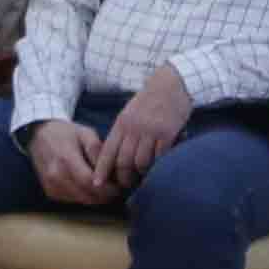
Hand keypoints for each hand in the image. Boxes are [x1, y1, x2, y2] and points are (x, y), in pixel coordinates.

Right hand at [26, 119, 109, 205]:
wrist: (39, 136)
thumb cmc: (66, 133)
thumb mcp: (86, 133)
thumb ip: (98, 151)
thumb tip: (110, 170)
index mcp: (66, 159)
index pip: (90, 182)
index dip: (107, 188)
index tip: (119, 187)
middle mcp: (56, 176)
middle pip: (86, 195)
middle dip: (105, 196)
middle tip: (116, 190)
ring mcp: (51, 186)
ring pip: (81, 201)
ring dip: (96, 198)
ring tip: (106, 188)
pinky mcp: (50, 192)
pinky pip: (72, 200)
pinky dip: (84, 197)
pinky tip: (90, 188)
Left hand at [101, 64, 194, 187]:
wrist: (172, 84)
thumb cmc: (150, 100)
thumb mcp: (130, 112)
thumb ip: (122, 132)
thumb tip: (115, 156)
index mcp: (122, 123)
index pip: (107, 151)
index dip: (101, 170)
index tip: (97, 184)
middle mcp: (134, 128)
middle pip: (123, 161)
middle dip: (123, 177)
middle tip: (125, 184)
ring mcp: (151, 131)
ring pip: (141, 162)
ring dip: (141, 172)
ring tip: (143, 176)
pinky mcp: (167, 133)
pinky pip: (159, 157)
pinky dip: (157, 164)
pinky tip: (158, 165)